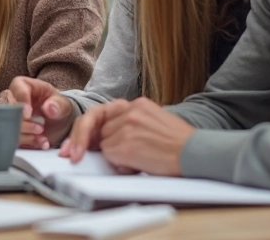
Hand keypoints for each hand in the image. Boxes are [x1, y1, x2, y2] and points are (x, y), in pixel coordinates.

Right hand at [8, 76, 74, 148]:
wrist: (59, 122)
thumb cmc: (58, 107)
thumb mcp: (62, 104)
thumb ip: (58, 105)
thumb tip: (49, 108)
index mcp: (24, 85)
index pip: (17, 88)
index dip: (21, 102)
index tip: (29, 114)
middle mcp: (13, 99)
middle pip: (9, 109)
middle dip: (23, 122)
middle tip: (40, 129)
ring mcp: (10, 115)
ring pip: (9, 125)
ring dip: (26, 135)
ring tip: (42, 137)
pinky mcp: (12, 130)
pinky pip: (14, 138)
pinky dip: (28, 143)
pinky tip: (41, 143)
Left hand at [62, 98, 192, 175]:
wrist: (196, 153)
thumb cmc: (179, 145)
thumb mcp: (154, 123)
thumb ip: (130, 124)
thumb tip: (104, 140)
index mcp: (137, 104)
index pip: (102, 115)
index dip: (86, 132)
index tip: (73, 146)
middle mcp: (130, 110)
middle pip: (99, 130)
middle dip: (95, 145)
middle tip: (74, 156)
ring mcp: (127, 126)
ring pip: (104, 145)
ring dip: (116, 157)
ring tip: (141, 158)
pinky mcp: (126, 143)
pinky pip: (110, 157)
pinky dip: (121, 165)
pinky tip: (140, 164)